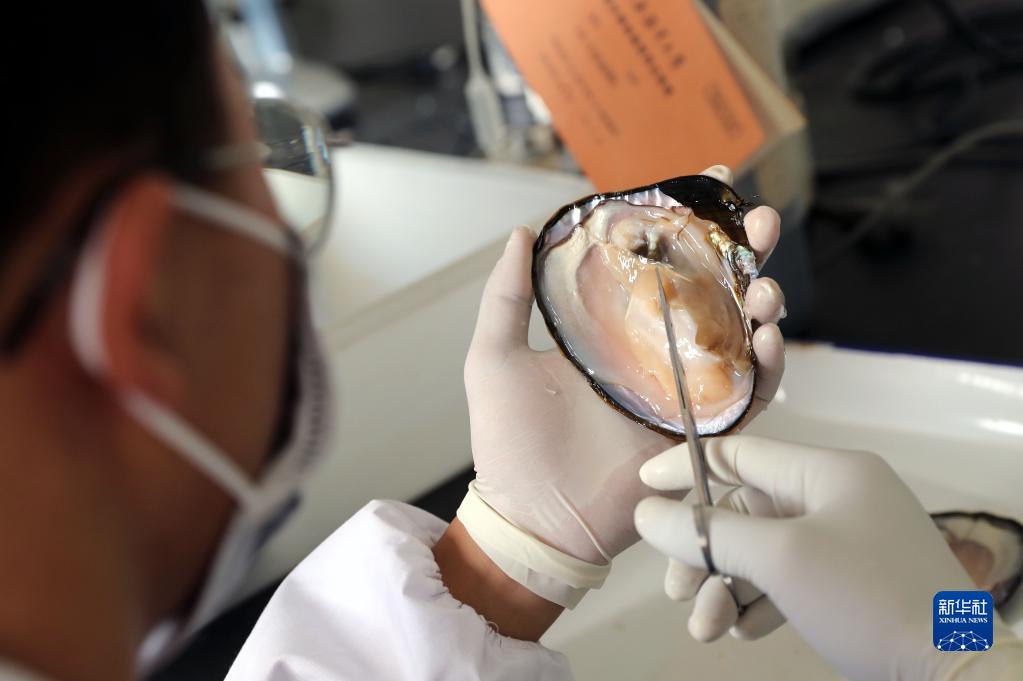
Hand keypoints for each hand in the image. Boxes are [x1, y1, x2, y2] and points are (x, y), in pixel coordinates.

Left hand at [465, 165, 785, 563]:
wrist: (529, 516)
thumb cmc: (507, 441)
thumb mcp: (494, 357)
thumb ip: (507, 297)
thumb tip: (520, 232)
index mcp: (610, 328)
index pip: (657, 262)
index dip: (688, 221)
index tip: (711, 178)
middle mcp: (652, 352)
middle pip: (713, 291)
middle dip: (746, 254)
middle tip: (763, 223)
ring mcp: (679, 391)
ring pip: (740, 337)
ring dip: (763, 305)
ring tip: (766, 288)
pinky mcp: (698, 432)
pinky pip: (747, 396)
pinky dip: (768, 369)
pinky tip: (770, 340)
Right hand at [634, 435, 984, 680]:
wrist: (953, 675)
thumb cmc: (864, 598)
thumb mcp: (780, 559)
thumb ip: (707, 533)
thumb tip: (645, 513)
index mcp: (829, 472)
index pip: (741, 454)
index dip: (687, 470)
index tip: (641, 490)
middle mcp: (838, 498)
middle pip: (745, 514)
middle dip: (705, 556)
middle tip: (675, 593)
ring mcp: (847, 543)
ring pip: (762, 553)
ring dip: (726, 588)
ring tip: (707, 629)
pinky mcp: (852, 583)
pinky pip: (788, 581)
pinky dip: (760, 602)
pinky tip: (745, 631)